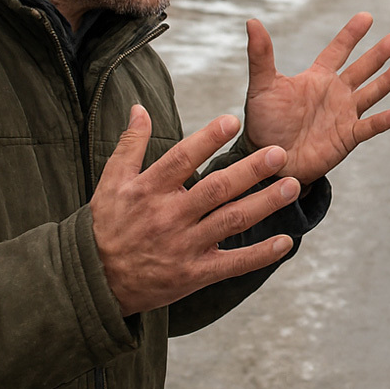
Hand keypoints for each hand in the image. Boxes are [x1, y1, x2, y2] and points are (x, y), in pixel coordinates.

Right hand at [91, 105, 300, 316]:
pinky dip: (259, 255)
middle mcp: (170, 216)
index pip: (182, 159)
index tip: (233, 120)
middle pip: (217, 188)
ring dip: (265, 204)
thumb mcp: (112, 182)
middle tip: (279, 153)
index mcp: (150, 190)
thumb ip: (130, 144)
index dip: (208, 139)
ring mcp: (184, 246)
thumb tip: (140, 108)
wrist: (97, 280)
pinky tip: (284, 242)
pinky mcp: (195, 273)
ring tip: (292, 186)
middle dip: (251, 170)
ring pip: (231, 221)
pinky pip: (232, 264)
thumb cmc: (107, 225)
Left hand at [242, 12, 389, 184]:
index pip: (338, 50)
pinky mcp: (347, 137)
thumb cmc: (263, 123)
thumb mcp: (262, 86)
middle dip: (379, 53)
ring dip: (388, 80)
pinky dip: (383, 121)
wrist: (269, 160)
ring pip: (371, 93)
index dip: (351, 34)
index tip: (367, 16)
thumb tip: (252, 22)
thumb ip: (260, 55)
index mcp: (317, 78)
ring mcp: (344, 115)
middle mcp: (335, 93)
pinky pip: (369, 126)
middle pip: (362, 68)